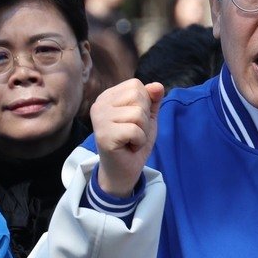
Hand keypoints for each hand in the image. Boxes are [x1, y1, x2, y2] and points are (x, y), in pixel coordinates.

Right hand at [91, 78, 164, 197]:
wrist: (123, 171)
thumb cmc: (133, 143)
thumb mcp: (147, 118)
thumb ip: (152, 100)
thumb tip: (158, 85)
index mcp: (108, 97)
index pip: (136, 85)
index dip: (145, 104)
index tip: (135, 121)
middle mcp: (99, 104)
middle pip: (137, 96)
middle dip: (144, 118)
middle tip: (134, 132)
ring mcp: (99, 119)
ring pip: (137, 114)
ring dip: (142, 131)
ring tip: (131, 140)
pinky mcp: (103, 134)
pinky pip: (134, 130)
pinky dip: (139, 141)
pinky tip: (129, 147)